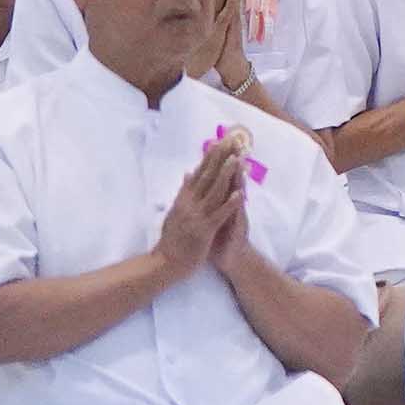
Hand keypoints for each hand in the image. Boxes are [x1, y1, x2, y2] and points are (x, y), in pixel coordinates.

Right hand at [152, 129, 251, 277]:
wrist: (163, 264)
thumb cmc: (172, 239)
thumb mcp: (175, 212)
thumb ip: (184, 192)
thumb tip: (188, 172)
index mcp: (183, 199)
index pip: (199, 173)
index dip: (210, 156)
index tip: (220, 140)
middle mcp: (189, 204)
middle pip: (207, 176)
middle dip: (220, 157)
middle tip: (231, 140)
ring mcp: (196, 216)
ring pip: (214, 191)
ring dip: (226, 174)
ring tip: (236, 159)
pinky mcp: (204, 230)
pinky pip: (219, 214)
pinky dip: (229, 203)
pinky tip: (240, 193)